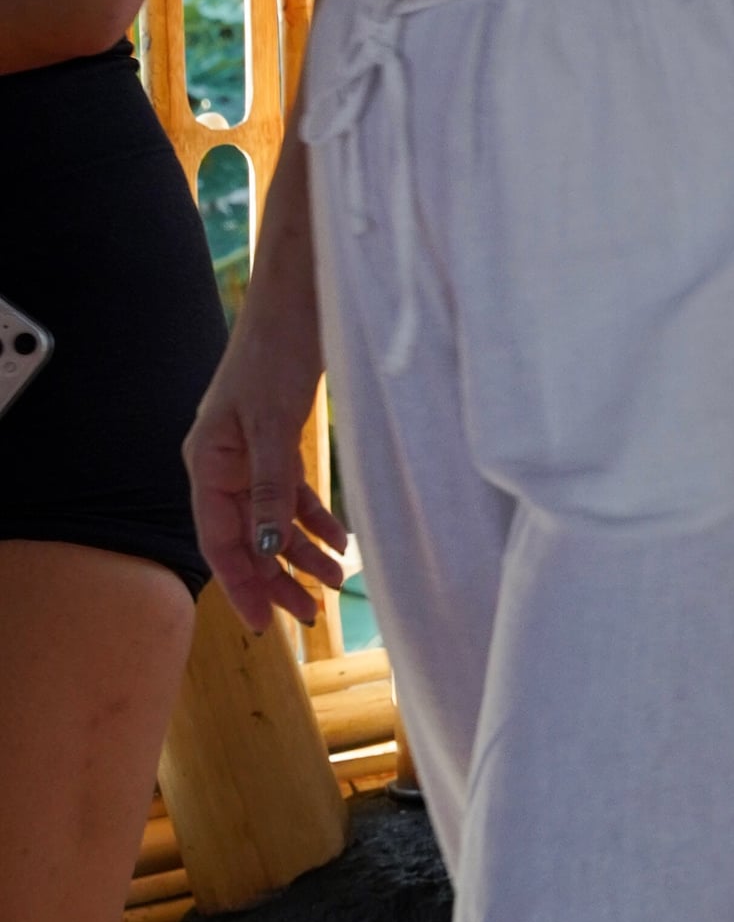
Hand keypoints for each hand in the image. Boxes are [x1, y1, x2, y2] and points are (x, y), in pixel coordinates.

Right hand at [186, 306, 350, 637]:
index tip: (263, 624)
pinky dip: (312, 517)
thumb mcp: (273, 423)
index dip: (241, 584)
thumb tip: (263, 547)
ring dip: (300, 549)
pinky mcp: (279, 440)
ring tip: (332, 579)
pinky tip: (337, 538)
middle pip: (246, 536)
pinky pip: (291, 492)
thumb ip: (269, 486)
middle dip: (275, 575)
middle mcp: (225, 464)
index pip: (219, 540)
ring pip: (271, 518)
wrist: (301, 297)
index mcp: (208, 463)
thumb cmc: (277, 350)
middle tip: (309, 613)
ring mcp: (251, 453)